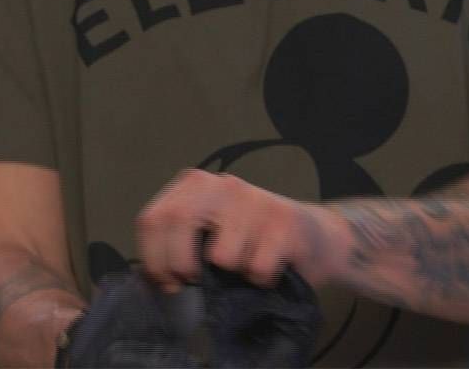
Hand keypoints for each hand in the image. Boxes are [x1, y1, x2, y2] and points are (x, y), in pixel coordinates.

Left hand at [135, 169, 343, 293]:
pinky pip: (257, 268)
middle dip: (180, 264)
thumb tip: (152, 277)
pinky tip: (269, 269)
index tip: (166, 281)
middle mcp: (225, 184)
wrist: (316, 236)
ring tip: (243, 267)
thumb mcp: (210, 230)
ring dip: (230, 276)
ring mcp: (256, 200)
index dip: (153, 257)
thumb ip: (180, 241)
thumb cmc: (253, 239)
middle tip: (194, 282)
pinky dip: (260, 281)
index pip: (153, 217)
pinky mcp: (284, 222)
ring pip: (221, 256)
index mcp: (198, 184)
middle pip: (178, 221)